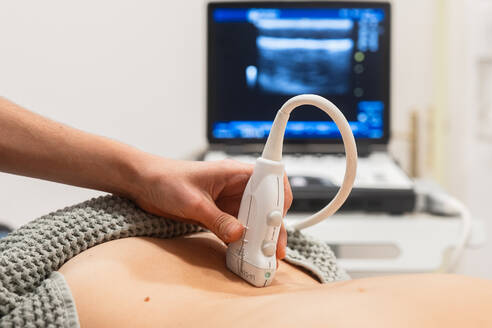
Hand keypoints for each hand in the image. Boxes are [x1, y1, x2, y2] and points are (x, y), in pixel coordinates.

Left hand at [132, 157, 292, 259]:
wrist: (144, 184)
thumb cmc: (166, 179)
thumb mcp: (193, 201)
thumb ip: (217, 218)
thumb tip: (238, 234)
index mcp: (234, 173)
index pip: (270, 181)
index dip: (278, 200)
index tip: (275, 220)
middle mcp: (236, 187)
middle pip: (266, 205)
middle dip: (272, 226)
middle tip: (273, 248)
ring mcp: (229, 202)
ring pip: (254, 220)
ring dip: (259, 238)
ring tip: (264, 257)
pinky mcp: (220, 215)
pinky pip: (238, 230)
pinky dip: (243, 243)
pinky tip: (245, 256)